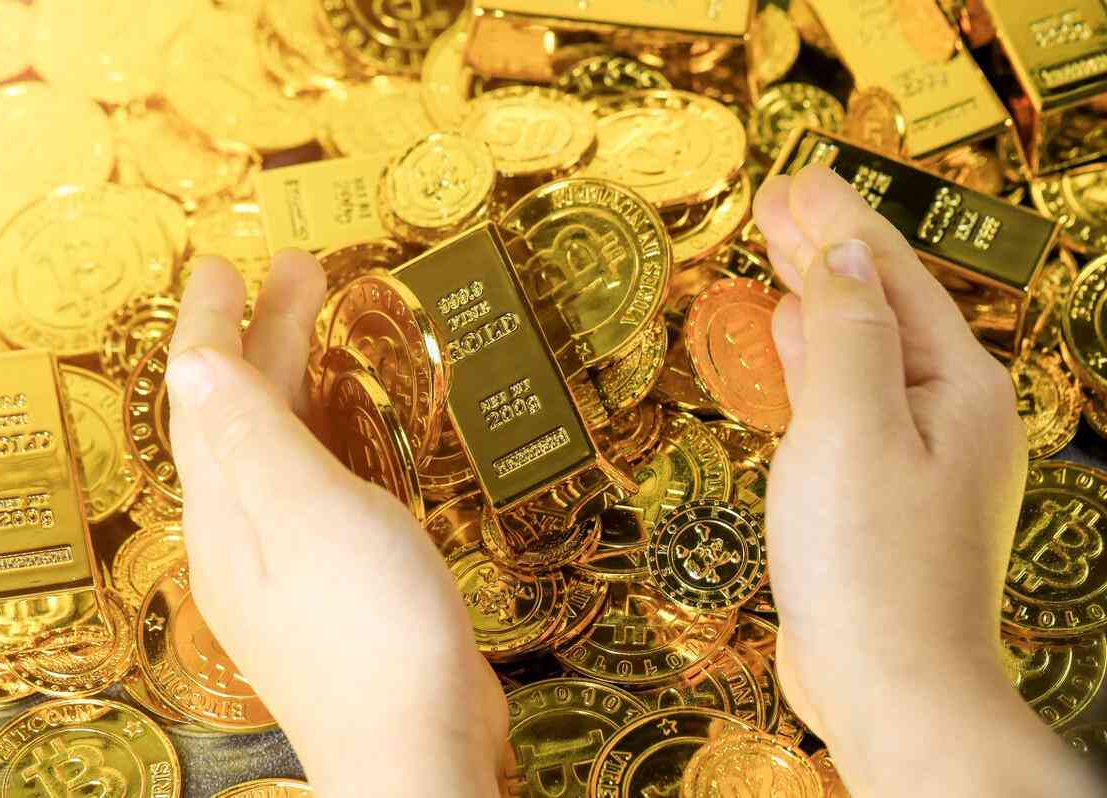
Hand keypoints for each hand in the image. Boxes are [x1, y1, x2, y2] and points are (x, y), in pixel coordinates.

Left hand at [164, 252, 507, 797]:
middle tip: (297, 270)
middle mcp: (248, 534)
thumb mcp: (307, 515)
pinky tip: (354, 426)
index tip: (226, 263)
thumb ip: (252, 439)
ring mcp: (292, 563)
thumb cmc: (369, 626)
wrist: (415, 747)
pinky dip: (329, 435)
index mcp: (228, 511)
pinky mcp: (338, 584)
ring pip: (283, 448)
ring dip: (297, 380)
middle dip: (265, 337)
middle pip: (246, 415)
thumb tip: (192, 364)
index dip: (213, 324)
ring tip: (325, 325)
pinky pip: (319, 484)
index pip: (207, 396)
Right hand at [754, 164, 1097, 794]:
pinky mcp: (877, 490)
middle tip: (778, 201)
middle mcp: (946, 411)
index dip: (838, 220)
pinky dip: (812, 362)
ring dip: (817, 299)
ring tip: (780, 257)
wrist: (888, 687)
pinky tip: (791, 344)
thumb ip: (846, 331)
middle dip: (827, 249)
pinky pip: (843, 400)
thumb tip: (840, 253)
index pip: (890, 274)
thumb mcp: (851, 427)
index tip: (791, 177)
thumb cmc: (871, 565)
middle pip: (878, 304)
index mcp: (957, 383)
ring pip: (859, 350)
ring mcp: (913, 452)